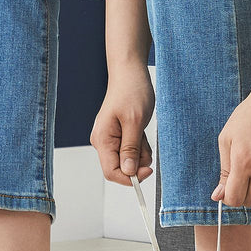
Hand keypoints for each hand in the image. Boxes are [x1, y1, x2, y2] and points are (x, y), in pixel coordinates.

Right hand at [90, 61, 154, 186]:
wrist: (130, 73)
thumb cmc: (131, 92)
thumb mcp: (135, 122)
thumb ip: (131, 149)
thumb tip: (129, 172)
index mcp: (102, 139)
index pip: (111, 172)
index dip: (130, 177)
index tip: (148, 171)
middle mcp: (103, 141)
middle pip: (120, 167)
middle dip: (137, 161)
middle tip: (146, 142)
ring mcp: (110, 138)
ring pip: (128, 159)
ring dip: (141, 151)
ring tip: (143, 131)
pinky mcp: (118, 135)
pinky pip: (131, 149)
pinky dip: (140, 144)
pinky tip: (141, 130)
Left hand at [211, 89, 250, 209]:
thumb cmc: (249, 117)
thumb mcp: (227, 139)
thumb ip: (224, 171)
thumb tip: (218, 197)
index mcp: (242, 162)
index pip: (233, 199)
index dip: (228, 197)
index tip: (229, 188)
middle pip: (248, 202)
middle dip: (242, 195)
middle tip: (243, 178)